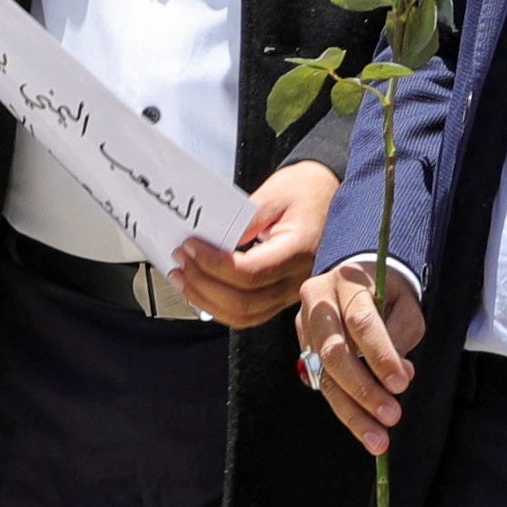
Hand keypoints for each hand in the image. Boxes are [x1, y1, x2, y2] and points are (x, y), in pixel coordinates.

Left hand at [174, 156, 335, 328]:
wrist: (326, 195)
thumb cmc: (304, 191)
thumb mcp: (273, 193)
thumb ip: (243, 219)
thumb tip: (213, 241)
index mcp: (298, 251)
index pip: (251, 273)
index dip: (213, 264)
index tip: (190, 246)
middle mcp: (297, 279)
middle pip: (244, 302)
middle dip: (204, 284)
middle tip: (180, 261)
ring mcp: (290, 292)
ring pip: (244, 316)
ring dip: (207, 301)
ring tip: (183, 278)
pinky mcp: (280, 296)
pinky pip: (249, 314)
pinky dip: (220, 307)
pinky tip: (201, 290)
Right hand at [294, 256, 425, 451]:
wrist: (355, 280)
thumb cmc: (386, 292)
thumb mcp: (404, 303)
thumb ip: (402, 335)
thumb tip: (399, 377)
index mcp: (346, 282)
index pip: (362, 322)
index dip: (381, 355)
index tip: (401, 384)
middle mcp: (318, 302)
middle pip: (334, 352)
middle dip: (364, 389)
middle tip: (391, 416)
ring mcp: (304, 326)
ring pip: (324, 375)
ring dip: (353, 411)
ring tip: (378, 439)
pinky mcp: (303, 347)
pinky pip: (323, 383)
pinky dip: (346, 409)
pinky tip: (365, 429)